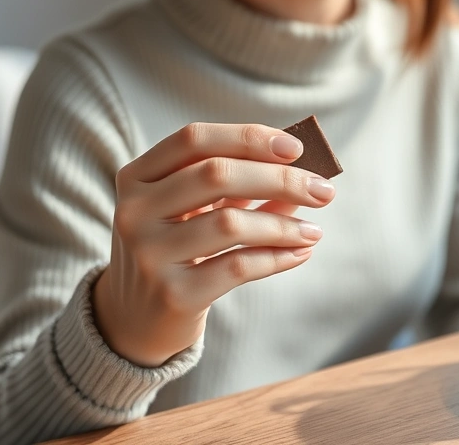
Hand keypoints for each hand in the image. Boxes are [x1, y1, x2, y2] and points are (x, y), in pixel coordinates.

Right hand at [92, 123, 335, 366]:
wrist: (136, 320)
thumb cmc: (178, 251)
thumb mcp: (196, 212)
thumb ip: (241, 188)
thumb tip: (305, 171)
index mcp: (138, 177)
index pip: (195, 140)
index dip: (249, 137)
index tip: (296, 149)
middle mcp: (135, 210)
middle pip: (216, 174)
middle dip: (281, 179)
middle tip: (323, 190)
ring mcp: (149, 253)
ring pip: (231, 223)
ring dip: (285, 225)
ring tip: (314, 231)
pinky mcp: (173, 294)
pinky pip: (239, 266)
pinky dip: (277, 257)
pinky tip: (300, 253)